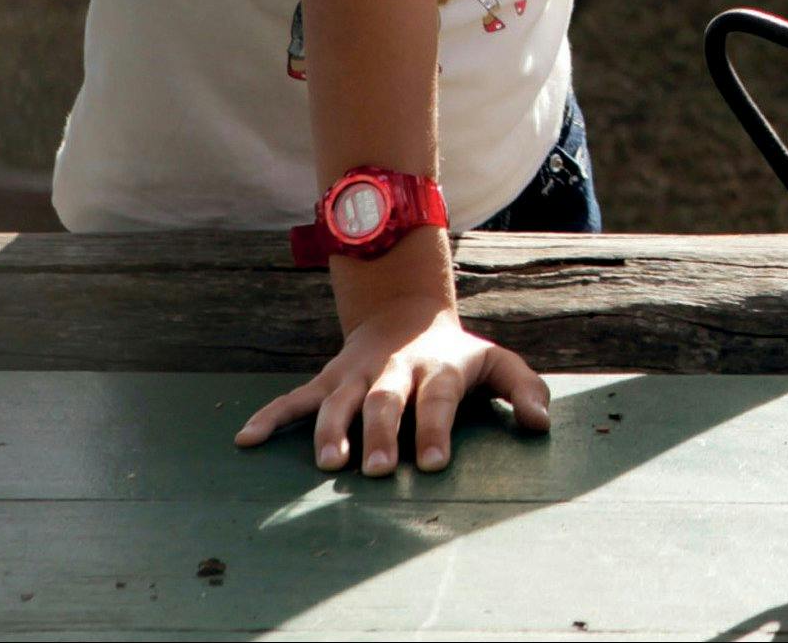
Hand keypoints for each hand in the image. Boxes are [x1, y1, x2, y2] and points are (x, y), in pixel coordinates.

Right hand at [236, 286, 551, 475]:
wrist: (406, 316)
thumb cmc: (456, 357)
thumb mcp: (497, 363)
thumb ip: (524, 389)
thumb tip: (541, 424)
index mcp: (436, 369)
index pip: (436, 399)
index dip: (435, 429)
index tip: (434, 463)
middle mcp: (392, 371)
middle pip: (384, 401)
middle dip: (381, 435)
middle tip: (380, 471)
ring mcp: (355, 375)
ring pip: (338, 402)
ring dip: (332, 431)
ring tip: (330, 464)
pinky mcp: (327, 381)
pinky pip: (294, 399)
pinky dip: (270, 418)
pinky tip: (246, 440)